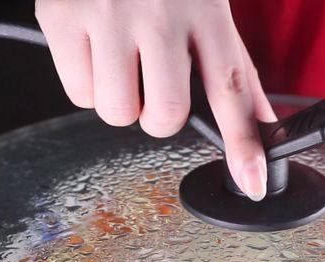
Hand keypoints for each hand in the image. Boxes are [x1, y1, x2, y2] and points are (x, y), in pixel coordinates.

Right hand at [35, 0, 274, 200]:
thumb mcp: (208, 9)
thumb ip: (232, 69)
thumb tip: (261, 125)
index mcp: (206, 11)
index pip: (231, 90)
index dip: (243, 144)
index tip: (252, 182)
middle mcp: (159, 14)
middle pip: (163, 117)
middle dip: (158, 114)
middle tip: (153, 80)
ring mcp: (108, 16)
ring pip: (115, 113)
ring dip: (121, 100)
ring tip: (121, 59)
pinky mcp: (63, 17)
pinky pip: (77, 93)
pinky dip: (86, 82)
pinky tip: (95, 48)